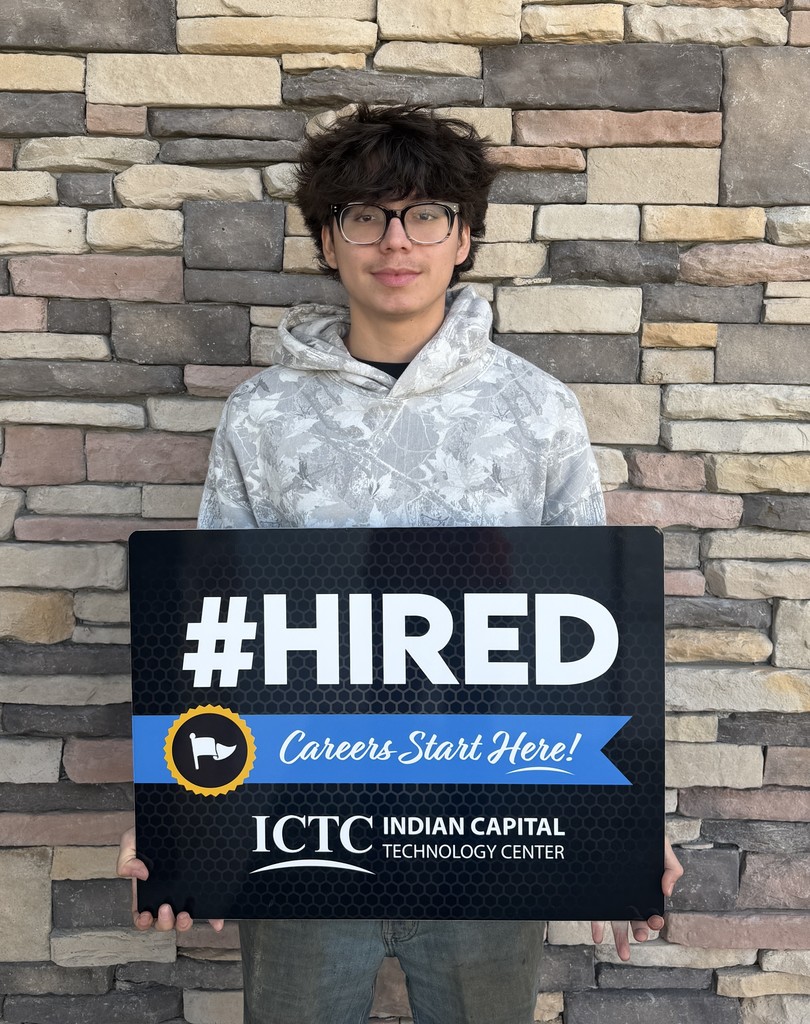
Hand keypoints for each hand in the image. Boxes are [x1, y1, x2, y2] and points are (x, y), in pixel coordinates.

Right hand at [116, 827, 223, 932]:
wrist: (173, 815)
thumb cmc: (151, 832)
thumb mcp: (131, 841)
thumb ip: (126, 859)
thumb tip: (140, 875)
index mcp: (147, 890)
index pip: (142, 915)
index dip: (142, 921)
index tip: (146, 915)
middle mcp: (166, 895)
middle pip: (163, 922)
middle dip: (164, 922)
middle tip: (166, 908)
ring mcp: (184, 892)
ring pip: (183, 920)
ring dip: (183, 924)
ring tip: (185, 915)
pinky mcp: (202, 888)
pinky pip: (208, 908)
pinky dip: (212, 918)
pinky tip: (216, 922)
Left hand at [590, 838, 682, 960]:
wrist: (619, 820)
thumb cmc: (644, 837)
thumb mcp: (662, 850)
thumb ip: (672, 869)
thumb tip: (667, 891)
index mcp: (646, 890)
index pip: (652, 910)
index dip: (654, 919)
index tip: (655, 922)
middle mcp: (629, 896)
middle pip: (635, 920)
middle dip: (640, 932)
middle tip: (640, 936)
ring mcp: (612, 896)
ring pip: (617, 922)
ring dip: (621, 939)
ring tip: (624, 953)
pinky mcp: (597, 892)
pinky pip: (596, 912)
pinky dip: (597, 926)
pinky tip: (597, 936)